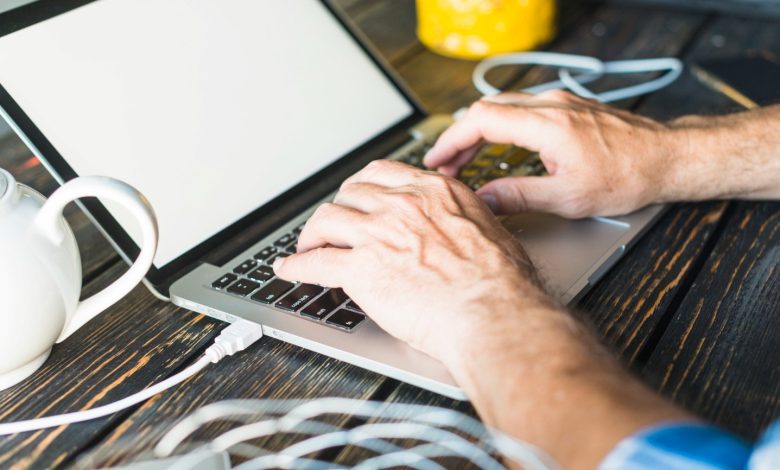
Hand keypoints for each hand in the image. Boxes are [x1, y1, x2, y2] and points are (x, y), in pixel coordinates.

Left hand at [273, 160, 550, 364]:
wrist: (493, 313)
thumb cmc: (501, 282)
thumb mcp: (488, 228)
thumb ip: (462, 216)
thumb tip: (458, 222)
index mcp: (433, 191)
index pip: (380, 174)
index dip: (360, 188)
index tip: (355, 197)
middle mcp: (401, 205)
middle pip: (349, 194)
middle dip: (337, 209)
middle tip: (332, 224)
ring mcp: (377, 234)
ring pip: (326, 220)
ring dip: (311, 234)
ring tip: (307, 246)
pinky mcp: (360, 269)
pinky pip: (315, 262)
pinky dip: (296, 266)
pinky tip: (289, 270)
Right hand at [424, 90, 680, 217]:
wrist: (667, 158)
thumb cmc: (628, 176)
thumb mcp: (568, 198)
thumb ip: (518, 196)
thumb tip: (483, 200)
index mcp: (547, 125)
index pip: (481, 121)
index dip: (451, 141)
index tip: (436, 161)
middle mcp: (551, 105)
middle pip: (486, 110)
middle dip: (459, 138)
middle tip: (446, 167)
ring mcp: (559, 102)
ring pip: (502, 107)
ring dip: (478, 132)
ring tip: (465, 161)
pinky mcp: (567, 106)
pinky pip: (520, 109)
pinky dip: (499, 127)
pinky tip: (496, 147)